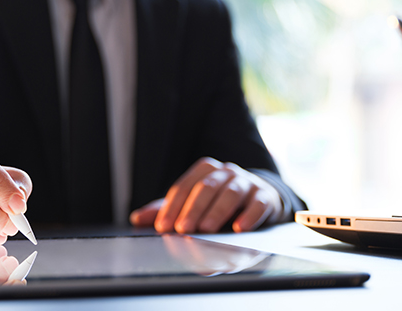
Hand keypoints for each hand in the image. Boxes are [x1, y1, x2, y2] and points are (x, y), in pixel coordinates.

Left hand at [129, 157, 281, 233]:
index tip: (162, 227)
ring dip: (217, 211)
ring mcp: (246, 181)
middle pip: (205, 187)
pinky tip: (240, 228)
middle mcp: (225, 172)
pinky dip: (249, 215)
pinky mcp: (265, 195)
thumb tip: (136, 218)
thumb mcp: (192, 204)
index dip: (171, 207)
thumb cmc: (219, 203)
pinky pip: (258, 203)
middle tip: (183, 229)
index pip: (184, 187)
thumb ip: (167, 210)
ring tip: (207, 229)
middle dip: (192, 209)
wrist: (261, 199)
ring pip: (230, 192)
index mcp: (204, 170)